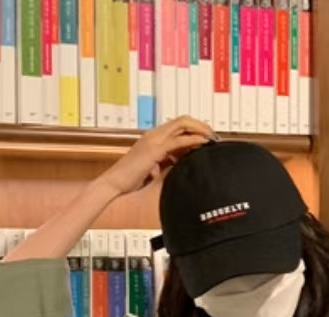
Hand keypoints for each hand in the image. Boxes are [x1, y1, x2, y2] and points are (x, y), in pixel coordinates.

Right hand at [99, 117, 216, 197]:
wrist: (114, 184)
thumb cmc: (129, 180)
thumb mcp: (152, 169)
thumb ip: (166, 164)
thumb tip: (180, 165)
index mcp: (153, 138)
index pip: (177, 125)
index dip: (193, 128)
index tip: (206, 138)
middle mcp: (154, 135)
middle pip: (183, 120)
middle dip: (201, 125)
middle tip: (214, 136)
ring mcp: (154, 140)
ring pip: (183, 125)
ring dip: (200, 129)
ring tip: (213, 138)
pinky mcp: (155, 150)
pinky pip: (179, 141)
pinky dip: (193, 140)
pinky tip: (203, 143)